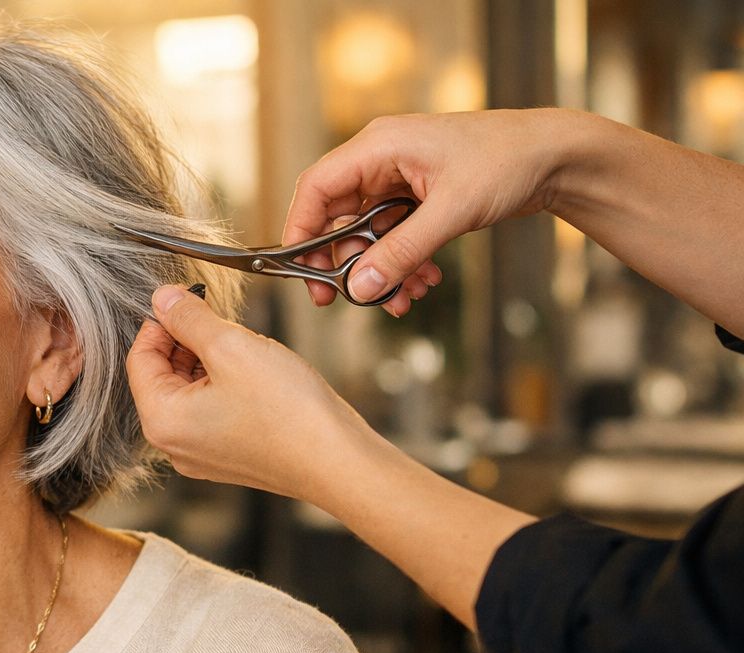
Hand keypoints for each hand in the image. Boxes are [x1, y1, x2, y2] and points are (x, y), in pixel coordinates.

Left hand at [127, 284, 378, 505]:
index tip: (185, 299)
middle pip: (162, 376)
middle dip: (186, 341)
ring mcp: (200, 455)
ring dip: (208, 360)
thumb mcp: (232, 346)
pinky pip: (211, 410)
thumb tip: (162, 298)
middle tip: (219, 318)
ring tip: (244, 347)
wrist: (337, 461)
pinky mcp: (227, 457)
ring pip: (189, 391)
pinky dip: (224, 384)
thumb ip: (189, 319)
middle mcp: (174, 445)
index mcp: (162, 422)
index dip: (160, 323)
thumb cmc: (288, 411)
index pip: (138, 360)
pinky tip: (255, 373)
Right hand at [285, 109, 572, 314]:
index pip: (317, 188)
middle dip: (345, 263)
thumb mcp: (451, 210)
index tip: (302, 272)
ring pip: (367, 235)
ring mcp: (400, 180)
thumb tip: (359, 288)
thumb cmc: (508, 161)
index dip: (301, 231)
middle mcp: (382, 160)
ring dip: (381, 271)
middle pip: (337, 217)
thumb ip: (401, 251)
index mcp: (379, 146)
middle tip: (346, 300)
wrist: (558, 157)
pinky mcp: (418, 199)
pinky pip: (393, 238)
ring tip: (403, 300)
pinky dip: (404, 264)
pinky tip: (426, 282)